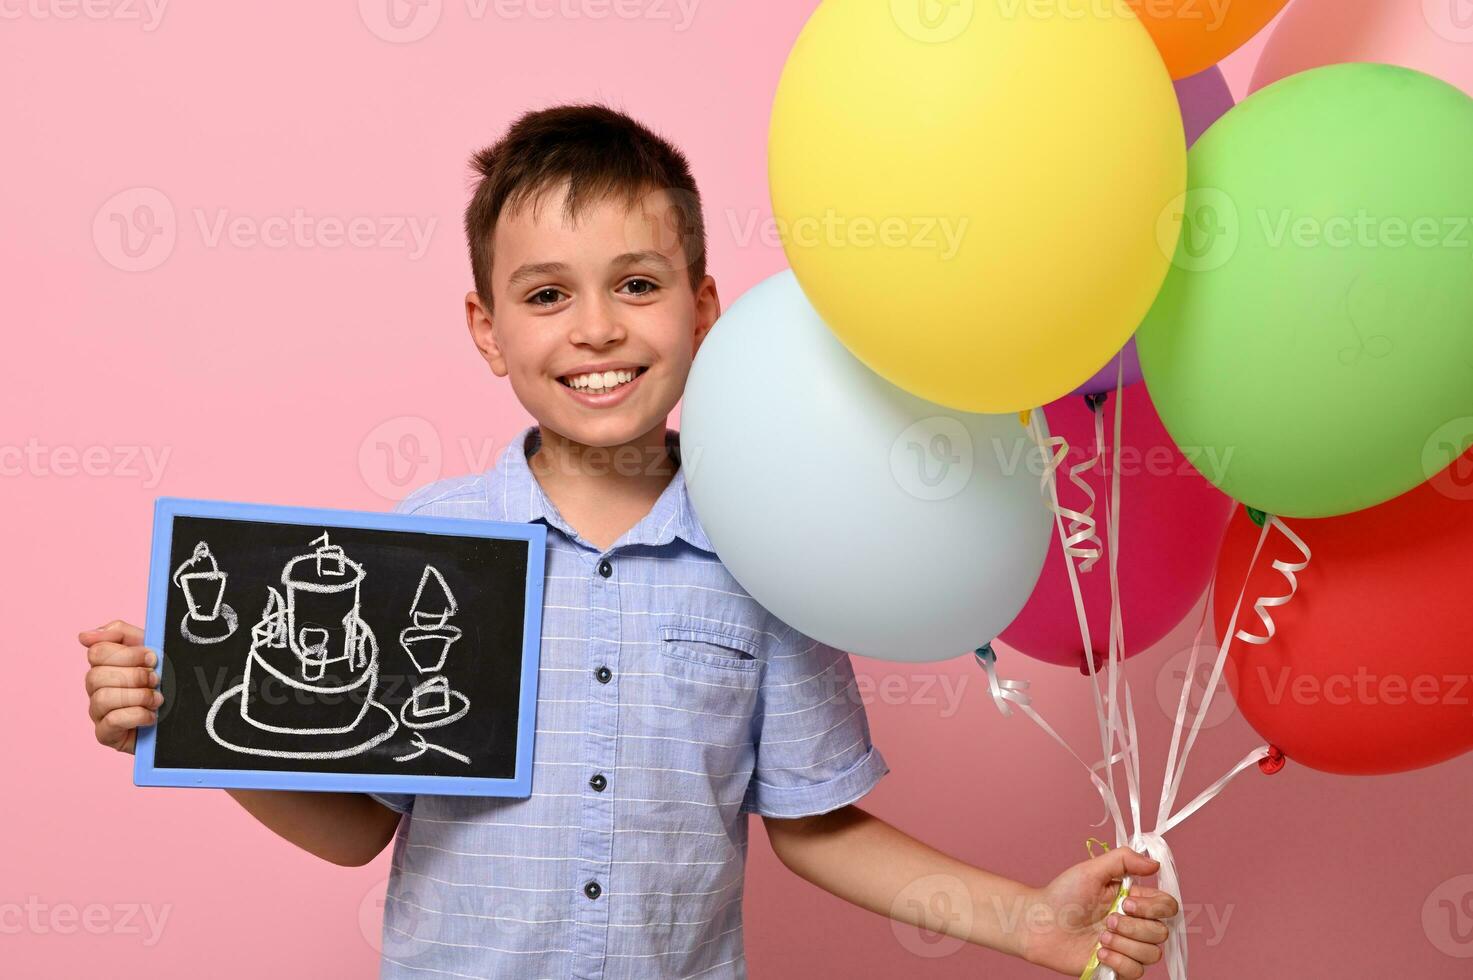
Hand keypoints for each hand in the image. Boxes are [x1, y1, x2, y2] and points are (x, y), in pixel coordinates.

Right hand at [80, 620, 161, 754]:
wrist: (181, 715)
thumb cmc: (163, 679)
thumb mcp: (149, 648)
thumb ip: (120, 633)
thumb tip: (84, 636)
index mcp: (104, 665)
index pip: (97, 652)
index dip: (128, 654)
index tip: (152, 657)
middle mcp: (95, 688)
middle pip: (96, 676)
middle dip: (134, 676)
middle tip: (156, 679)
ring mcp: (97, 712)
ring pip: (102, 698)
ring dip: (138, 696)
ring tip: (158, 699)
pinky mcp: (105, 734)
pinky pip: (111, 722)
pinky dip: (137, 716)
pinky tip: (152, 716)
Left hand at [1019, 846, 1176, 978]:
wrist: (1039, 924)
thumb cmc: (1062, 896)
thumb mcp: (1091, 870)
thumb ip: (1123, 860)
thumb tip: (1154, 864)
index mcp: (1133, 901)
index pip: (1167, 907)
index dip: (1153, 907)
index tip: (1127, 902)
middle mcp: (1134, 925)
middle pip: (1162, 932)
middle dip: (1134, 927)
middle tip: (1108, 920)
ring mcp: (1126, 948)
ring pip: (1152, 954)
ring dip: (1125, 944)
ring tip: (1100, 937)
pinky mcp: (1117, 968)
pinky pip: (1137, 972)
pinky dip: (1119, 961)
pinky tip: (1098, 953)